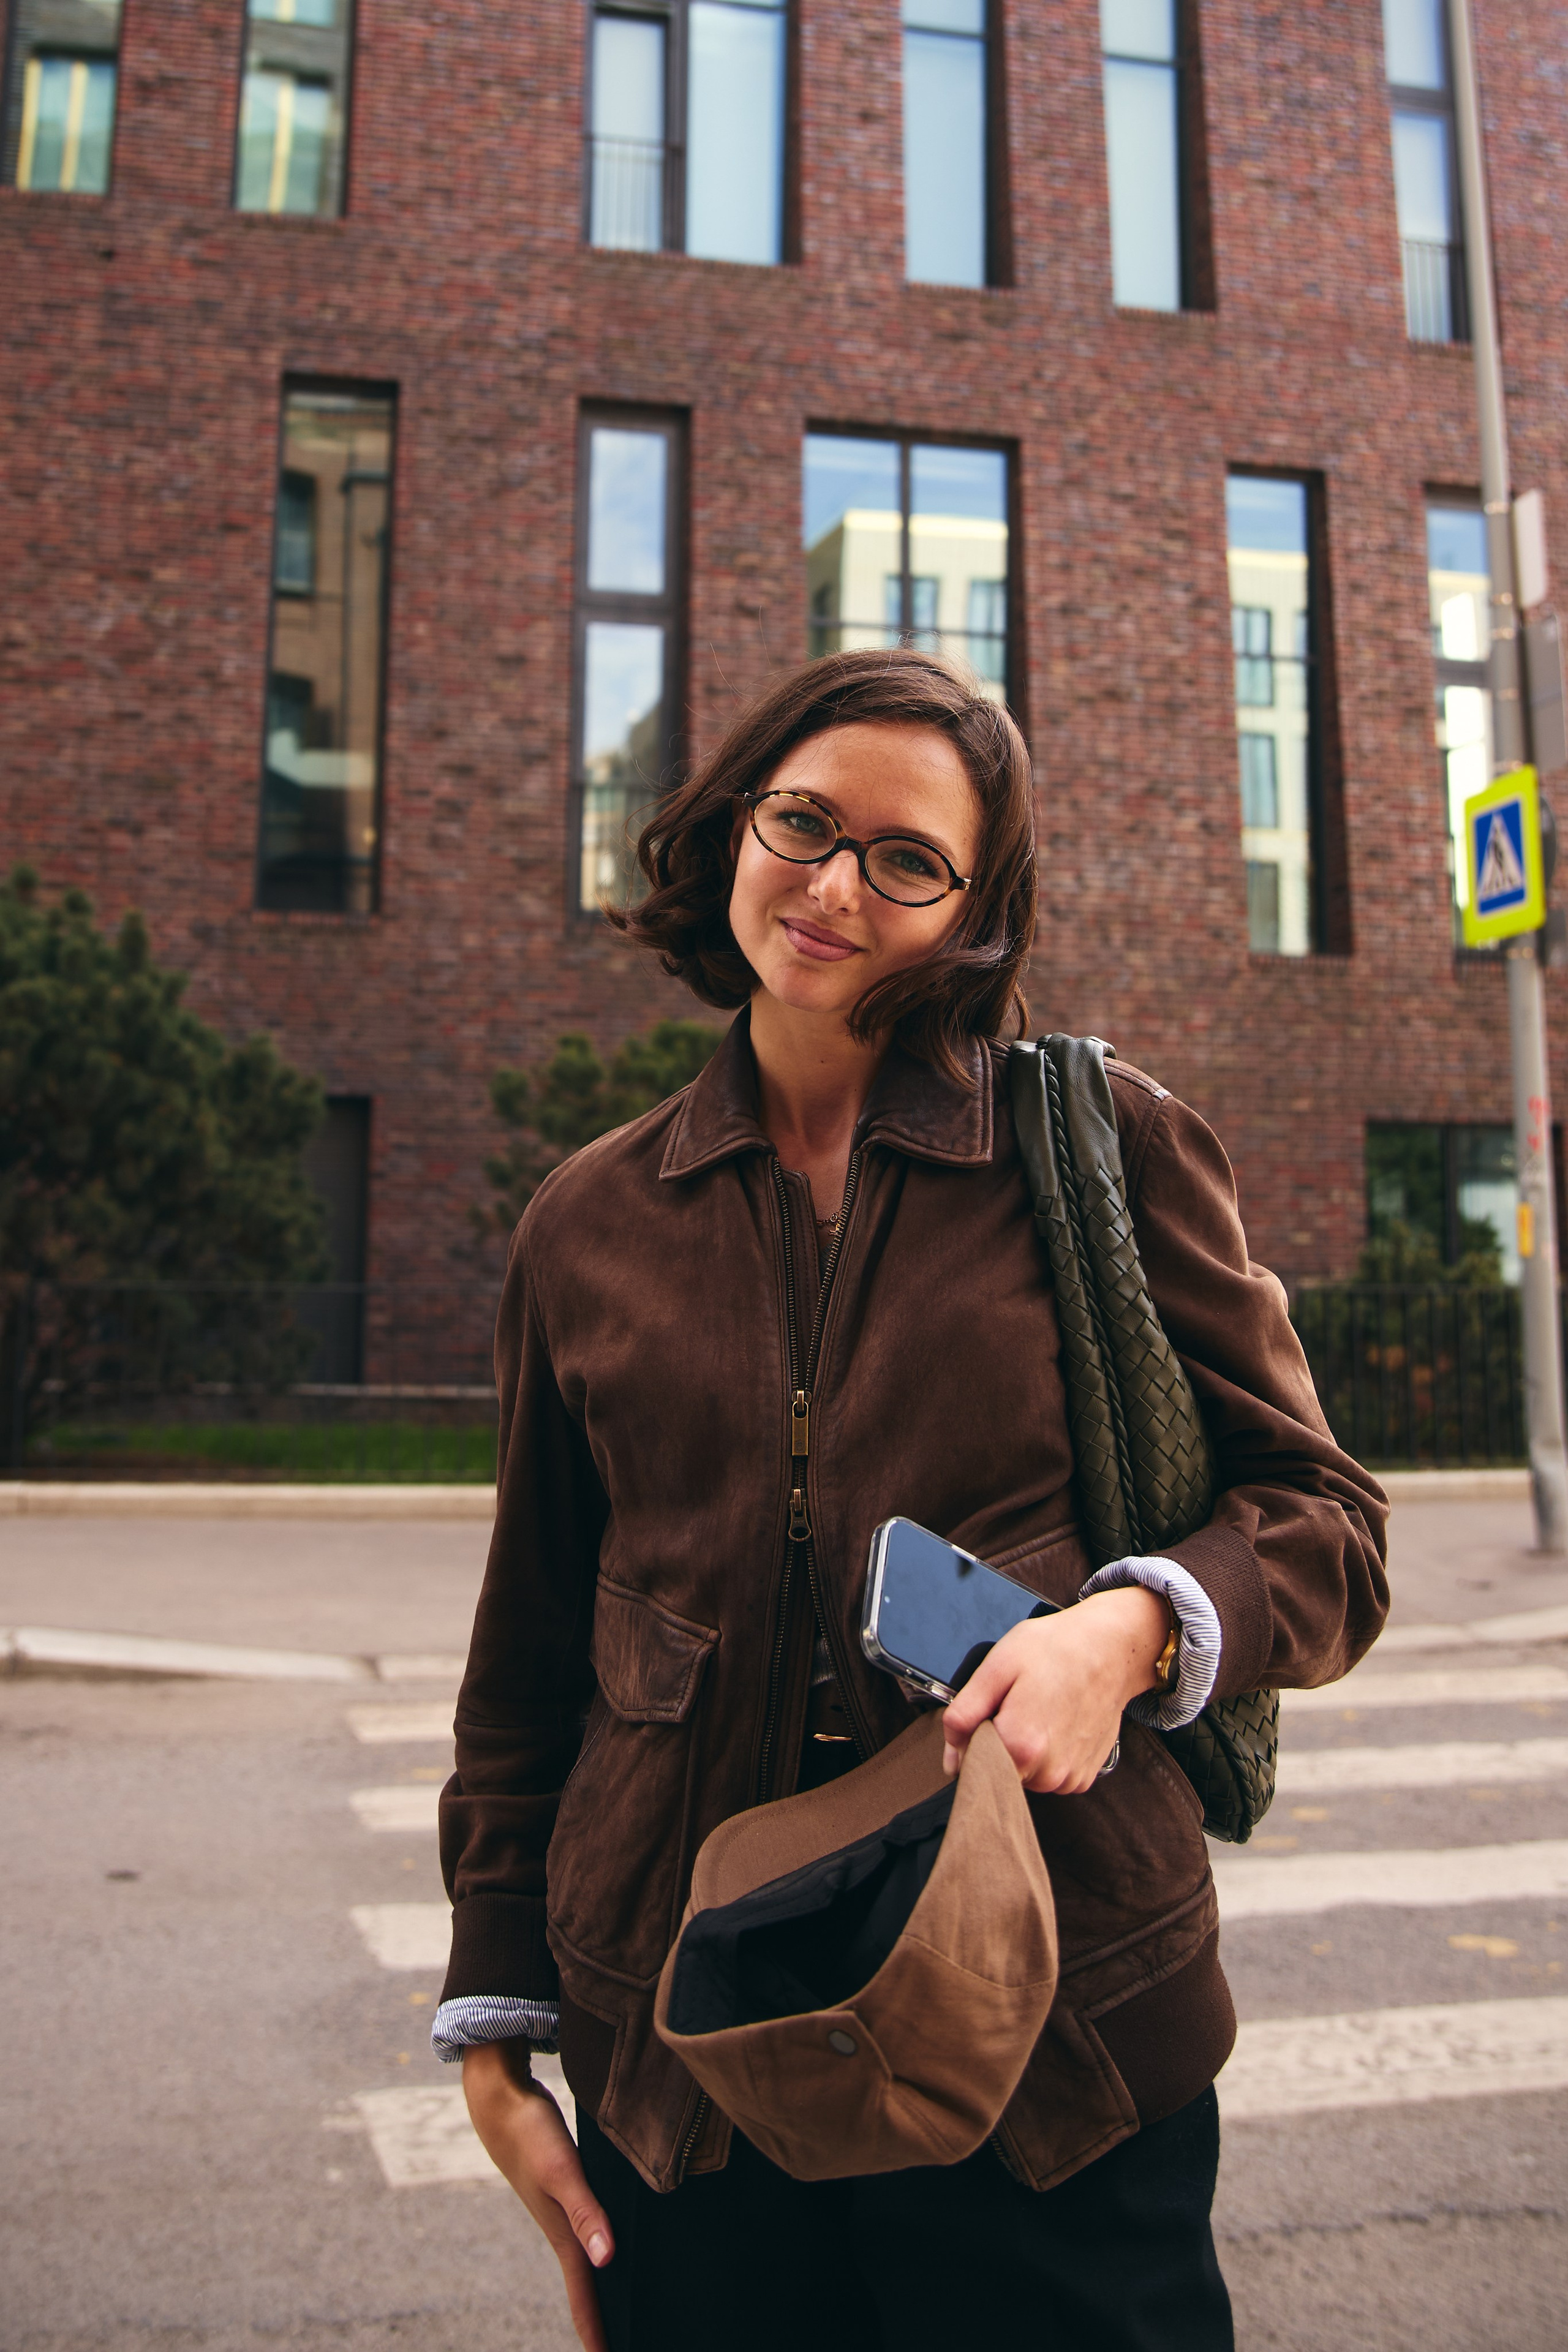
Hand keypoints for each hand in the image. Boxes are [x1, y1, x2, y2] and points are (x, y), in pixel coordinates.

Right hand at [462, 2040, 613, 2350]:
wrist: (499, 2099)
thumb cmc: (531, 2133)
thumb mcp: (562, 2171)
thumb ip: (585, 2214)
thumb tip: (605, 2261)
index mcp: (563, 2235)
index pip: (584, 2298)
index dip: (597, 2336)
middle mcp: (563, 2229)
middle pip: (587, 2288)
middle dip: (602, 2322)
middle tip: (623, 2344)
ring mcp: (560, 2210)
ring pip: (588, 2260)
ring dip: (602, 2288)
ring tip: (621, 2308)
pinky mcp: (564, 2189)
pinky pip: (587, 2230)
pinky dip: (600, 2248)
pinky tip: (612, 2247)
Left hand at [941, 1586, 1170, 1794]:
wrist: (1110, 1648)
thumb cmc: (1054, 1649)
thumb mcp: (997, 1668)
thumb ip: (965, 1716)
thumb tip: (951, 1761)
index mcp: (1021, 1746)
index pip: (974, 1765)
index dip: (974, 1737)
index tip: (992, 1711)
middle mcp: (1048, 1772)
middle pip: (1000, 1772)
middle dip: (1000, 1743)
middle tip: (1018, 1704)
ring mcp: (1070, 1778)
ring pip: (1025, 1776)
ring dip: (1024, 1751)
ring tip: (1040, 1710)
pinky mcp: (1086, 1777)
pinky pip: (1050, 1776)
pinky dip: (1048, 1756)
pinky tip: (1057, 1723)